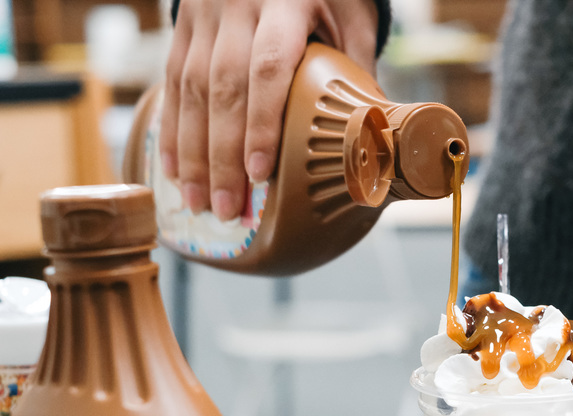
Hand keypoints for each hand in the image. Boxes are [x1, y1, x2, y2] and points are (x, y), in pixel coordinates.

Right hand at [161, 0, 379, 218]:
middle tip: (227, 208)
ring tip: (199, 201)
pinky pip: (171, 81)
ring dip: (192, 152)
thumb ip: (355, 65)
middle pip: (221, 88)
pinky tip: (174, 169)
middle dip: (221, 156)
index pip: (267, 69)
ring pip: (189, 89)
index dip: (261, 126)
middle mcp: (237, 6)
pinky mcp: (182, 24)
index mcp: (285, 2)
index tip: (260, 174)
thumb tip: (371, 133)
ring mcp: (203, 14)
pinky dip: (172, 129)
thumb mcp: (351, 14)